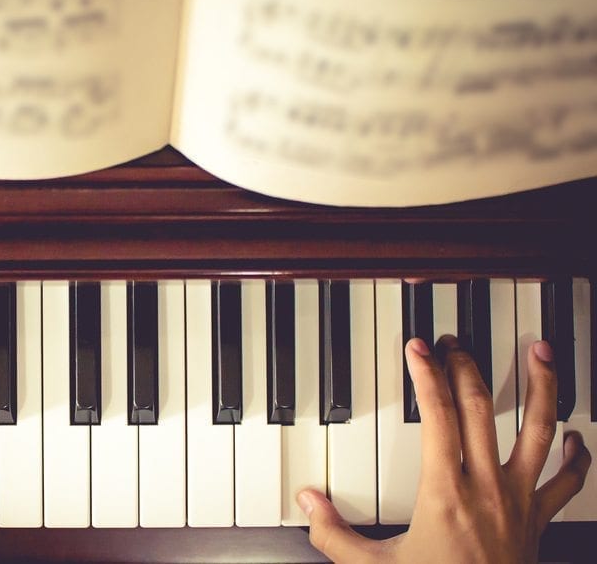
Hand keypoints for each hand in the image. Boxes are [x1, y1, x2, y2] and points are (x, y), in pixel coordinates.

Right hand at [298, 335, 590, 563]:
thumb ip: (335, 535)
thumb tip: (307, 502)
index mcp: (445, 492)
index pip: (438, 416)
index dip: (427, 375)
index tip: (418, 349)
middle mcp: (487, 487)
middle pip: (482, 410)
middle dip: (467, 367)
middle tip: (455, 343)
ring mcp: (519, 501)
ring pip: (537, 430)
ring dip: (539, 386)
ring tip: (538, 352)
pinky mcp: (539, 520)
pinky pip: (567, 482)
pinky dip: (576, 456)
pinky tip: (573, 438)